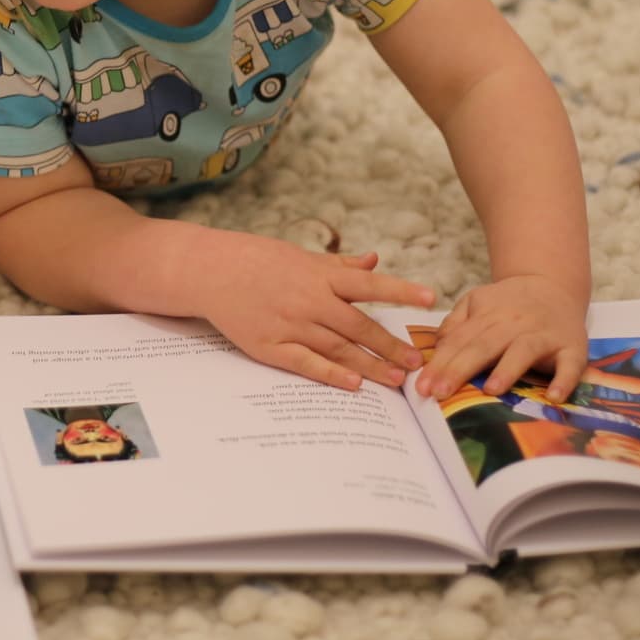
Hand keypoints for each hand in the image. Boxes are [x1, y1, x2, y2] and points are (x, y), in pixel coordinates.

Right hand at [198, 236, 435, 390]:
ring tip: (395, 379)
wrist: (209, 270)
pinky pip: (306, 363)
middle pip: (359, 327)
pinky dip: (331, 374)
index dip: (400, 291)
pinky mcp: (270, 346)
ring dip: (370, 365)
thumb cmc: (255, 259)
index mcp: (319, 275)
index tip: (430, 299)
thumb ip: (338, 265)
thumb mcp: (299, 255)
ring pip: (338, 349)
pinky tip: (354, 383)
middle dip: (390, 345)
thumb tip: (374, 262)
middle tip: (418, 363)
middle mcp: (309, 301)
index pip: (369, 285)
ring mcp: (290, 325)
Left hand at [416, 273, 587, 401]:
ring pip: (523, 351)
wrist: (554, 286)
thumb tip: (437, 346)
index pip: (459, 341)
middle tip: (439, 393)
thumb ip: (456, 322)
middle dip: (459, 370)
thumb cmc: (510, 303)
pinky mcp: (572, 347)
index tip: (421, 386)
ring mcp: (544, 335)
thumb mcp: (478, 302)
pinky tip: (553, 397)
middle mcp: (514, 324)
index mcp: (488, 315)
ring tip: (490, 390)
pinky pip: (570, 365)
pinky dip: (564, 381)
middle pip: (483, 346)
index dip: (440, 363)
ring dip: (508, 370)